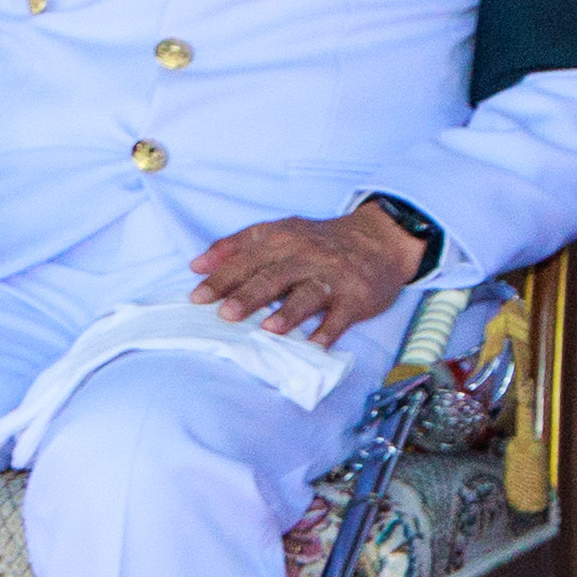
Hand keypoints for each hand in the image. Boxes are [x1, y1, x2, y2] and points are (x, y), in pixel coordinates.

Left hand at [189, 205, 425, 349]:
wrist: (380, 240)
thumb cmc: (319, 242)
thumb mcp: (279, 232)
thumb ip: (236, 246)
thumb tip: (197, 266)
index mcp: (282, 240)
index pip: (246, 259)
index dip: (221, 279)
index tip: (197, 298)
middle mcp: (307, 256)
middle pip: (274, 277)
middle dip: (249, 295)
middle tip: (226, 314)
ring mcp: (334, 276)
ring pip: (308, 295)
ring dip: (289, 312)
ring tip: (269, 329)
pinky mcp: (358, 296)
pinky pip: (342, 316)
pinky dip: (329, 331)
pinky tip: (316, 345)